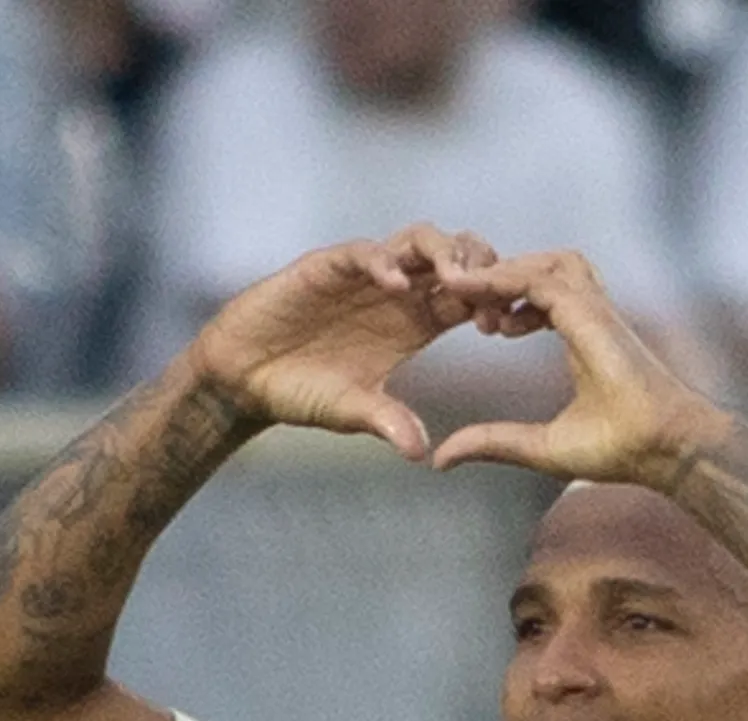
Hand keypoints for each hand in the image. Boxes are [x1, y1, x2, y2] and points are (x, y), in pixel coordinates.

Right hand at [190, 224, 500, 460]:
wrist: (242, 379)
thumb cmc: (299, 393)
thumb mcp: (351, 412)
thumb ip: (386, 422)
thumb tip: (420, 452)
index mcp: (414, 323)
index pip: (468, 297)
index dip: (491, 303)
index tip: (504, 325)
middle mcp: (395, 292)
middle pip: (454, 258)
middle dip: (480, 267)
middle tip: (489, 296)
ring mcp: (363, 275)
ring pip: (418, 241)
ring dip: (443, 253)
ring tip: (455, 281)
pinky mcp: (327, 267)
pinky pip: (364, 252)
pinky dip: (384, 261)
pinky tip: (396, 283)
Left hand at [424, 247, 722, 484]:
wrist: (659, 447)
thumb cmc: (616, 449)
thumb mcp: (537, 447)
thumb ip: (493, 443)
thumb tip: (441, 459)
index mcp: (583, 338)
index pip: (542, 298)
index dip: (507, 302)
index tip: (478, 324)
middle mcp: (589, 316)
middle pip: (541, 269)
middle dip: (499, 279)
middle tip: (464, 303)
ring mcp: (592, 309)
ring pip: (542, 264)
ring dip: (502, 272)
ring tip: (467, 295)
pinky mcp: (590, 312)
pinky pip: (539, 278)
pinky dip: (504, 279)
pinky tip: (474, 295)